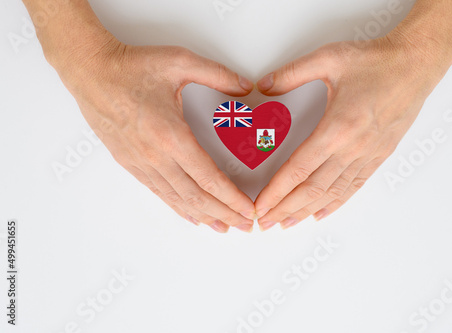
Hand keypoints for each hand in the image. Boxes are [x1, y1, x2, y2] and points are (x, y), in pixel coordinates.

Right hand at [51, 31, 255, 232]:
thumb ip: (218, 75)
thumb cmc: (132, 68)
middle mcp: (156, 156)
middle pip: (196, 196)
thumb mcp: (180, 62)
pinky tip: (191, 216)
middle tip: (244, 226)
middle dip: (224, 214)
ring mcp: (141, 163)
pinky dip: (178, 207)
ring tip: (222, 228)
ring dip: (203, 216)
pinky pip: (159, 192)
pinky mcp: (129, 164)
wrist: (90, 72)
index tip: (247, 210)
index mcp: (171, 135)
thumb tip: (245, 87)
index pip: (209, 178)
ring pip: (177, 199)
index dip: (231, 198)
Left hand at [254, 32, 451, 229]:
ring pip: (332, 193)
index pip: (298, 169)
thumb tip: (264, 85)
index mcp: (337, 128)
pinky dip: (335, 203)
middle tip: (265, 223)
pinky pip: (354, 186)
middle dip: (285, 209)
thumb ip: (291, 74)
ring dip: (306, 211)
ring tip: (287, 224)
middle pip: (312, 189)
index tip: (261, 206)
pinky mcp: (379, 156)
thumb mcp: (328, 58)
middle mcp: (352, 148)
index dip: (276, 191)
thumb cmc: (376, 61)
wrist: (417, 63)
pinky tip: (321, 213)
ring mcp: (368, 155)